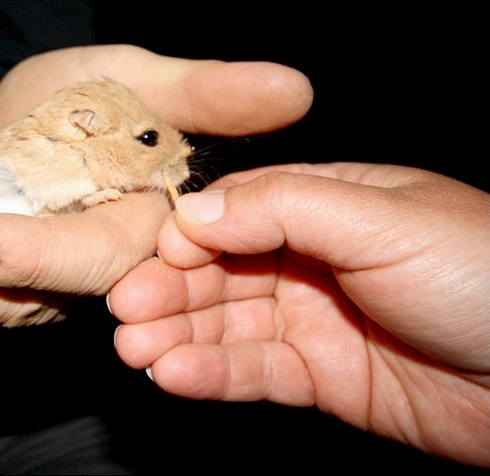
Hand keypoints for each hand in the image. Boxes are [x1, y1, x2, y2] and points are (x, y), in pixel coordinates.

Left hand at [0, 44, 312, 326]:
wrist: (58, 111)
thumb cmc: (113, 96)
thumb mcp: (154, 80)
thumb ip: (211, 95)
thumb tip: (298, 87)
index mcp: (122, 230)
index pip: (87, 259)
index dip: (32, 258)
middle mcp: (65, 265)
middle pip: (9, 294)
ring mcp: (10, 267)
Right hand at [108, 162, 489, 466]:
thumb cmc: (485, 274)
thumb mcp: (381, 218)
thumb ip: (283, 206)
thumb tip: (192, 210)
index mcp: (330, 203)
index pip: (236, 210)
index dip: (188, 235)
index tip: (150, 258)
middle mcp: (315, 258)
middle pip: (222, 270)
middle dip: (171, 290)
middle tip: (125, 312)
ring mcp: (316, 319)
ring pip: (229, 324)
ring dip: (178, 336)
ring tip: (135, 351)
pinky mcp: (323, 376)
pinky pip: (256, 372)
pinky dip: (213, 375)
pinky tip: (175, 377)